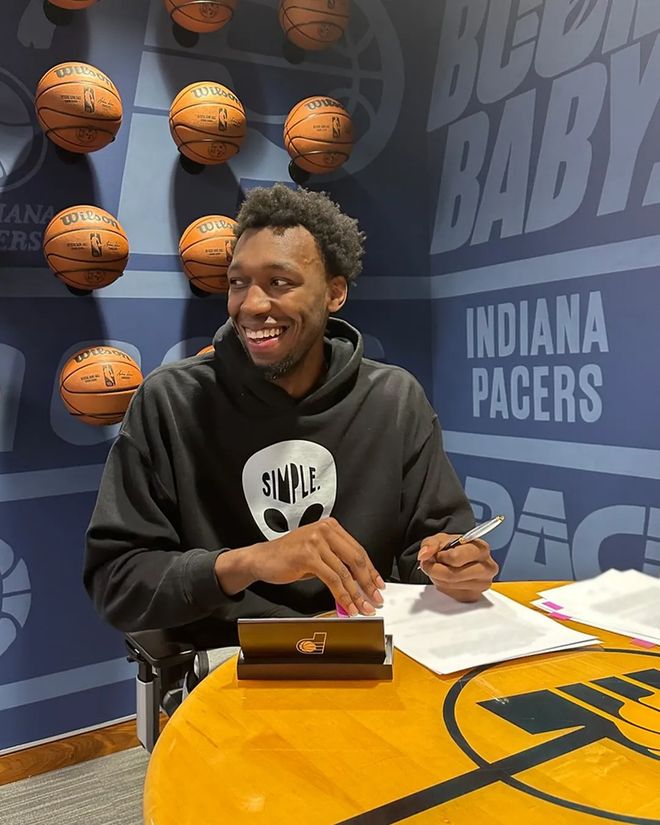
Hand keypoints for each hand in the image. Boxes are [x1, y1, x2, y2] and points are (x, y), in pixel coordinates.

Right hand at [216, 518, 384, 615]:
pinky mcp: (308, 556)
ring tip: (362, 607)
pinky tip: (346, 605)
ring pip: (344, 572)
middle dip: (367, 583)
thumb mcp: (316, 553)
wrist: (262, 558)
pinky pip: (331, 579)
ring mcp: (316, 542)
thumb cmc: (288, 556)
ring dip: (356, 594)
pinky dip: (342, 595)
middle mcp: (325, 530)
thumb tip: (357, 583)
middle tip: (375, 598)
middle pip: (355, 559)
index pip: (358, 550)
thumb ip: (336, 562)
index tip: (378, 584)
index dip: (370, 569)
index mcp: (330, 527)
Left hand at [417, 532, 497, 601]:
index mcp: (481, 549)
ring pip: (448, 585)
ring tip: (439, 569)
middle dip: (435, 569)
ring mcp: (482, 584)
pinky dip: (442, 586)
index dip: (440, 556)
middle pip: (451, 575)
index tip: (436, 554)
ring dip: (437, 578)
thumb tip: (424, 554)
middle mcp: (487, 568)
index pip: (455, 557)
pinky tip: (446, 578)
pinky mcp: (474, 596)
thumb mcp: (441, 539)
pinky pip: (450, 594)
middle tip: (430, 564)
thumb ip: (431, 544)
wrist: (462, 559)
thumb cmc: (455, 548)